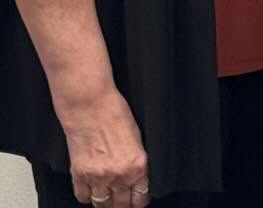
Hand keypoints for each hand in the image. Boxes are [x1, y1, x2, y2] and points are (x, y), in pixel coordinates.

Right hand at [53, 86, 148, 205]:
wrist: (91, 107)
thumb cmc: (116, 115)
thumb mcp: (138, 139)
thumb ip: (138, 161)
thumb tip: (139, 177)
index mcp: (138, 166)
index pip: (140, 198)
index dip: (140, 201)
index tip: (138, 200)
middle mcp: (119, 176)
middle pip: (121, 205)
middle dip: (123, 205)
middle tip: (123, 202)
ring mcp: (97, 177)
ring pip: (102, 204)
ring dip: (105, 202)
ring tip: (108, 198)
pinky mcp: (79, 175)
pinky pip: (83, 197)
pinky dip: (87, 196)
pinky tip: (91, 190)